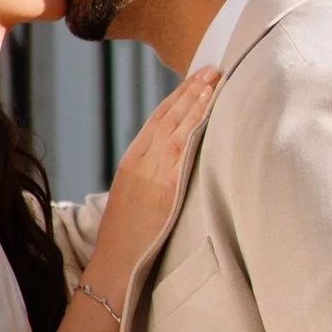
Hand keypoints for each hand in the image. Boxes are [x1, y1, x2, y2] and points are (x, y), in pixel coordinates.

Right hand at [90, 67, 218, 302]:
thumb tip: (173, 166)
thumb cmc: (125, 238)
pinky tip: (209, 110)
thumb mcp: (132, 197)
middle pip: (168, 116)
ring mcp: (152, 172)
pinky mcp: (164, 186)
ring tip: (215, 79)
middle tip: (212, 68)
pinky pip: (182, 147)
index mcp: (131, 161)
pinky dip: (195, 125)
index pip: (157, 120)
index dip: (177, 97)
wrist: (115, 263)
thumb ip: (151, 176)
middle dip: (191, 90)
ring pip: (177, 126)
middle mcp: (140, 160)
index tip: (195, 80)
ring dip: (198, 100)